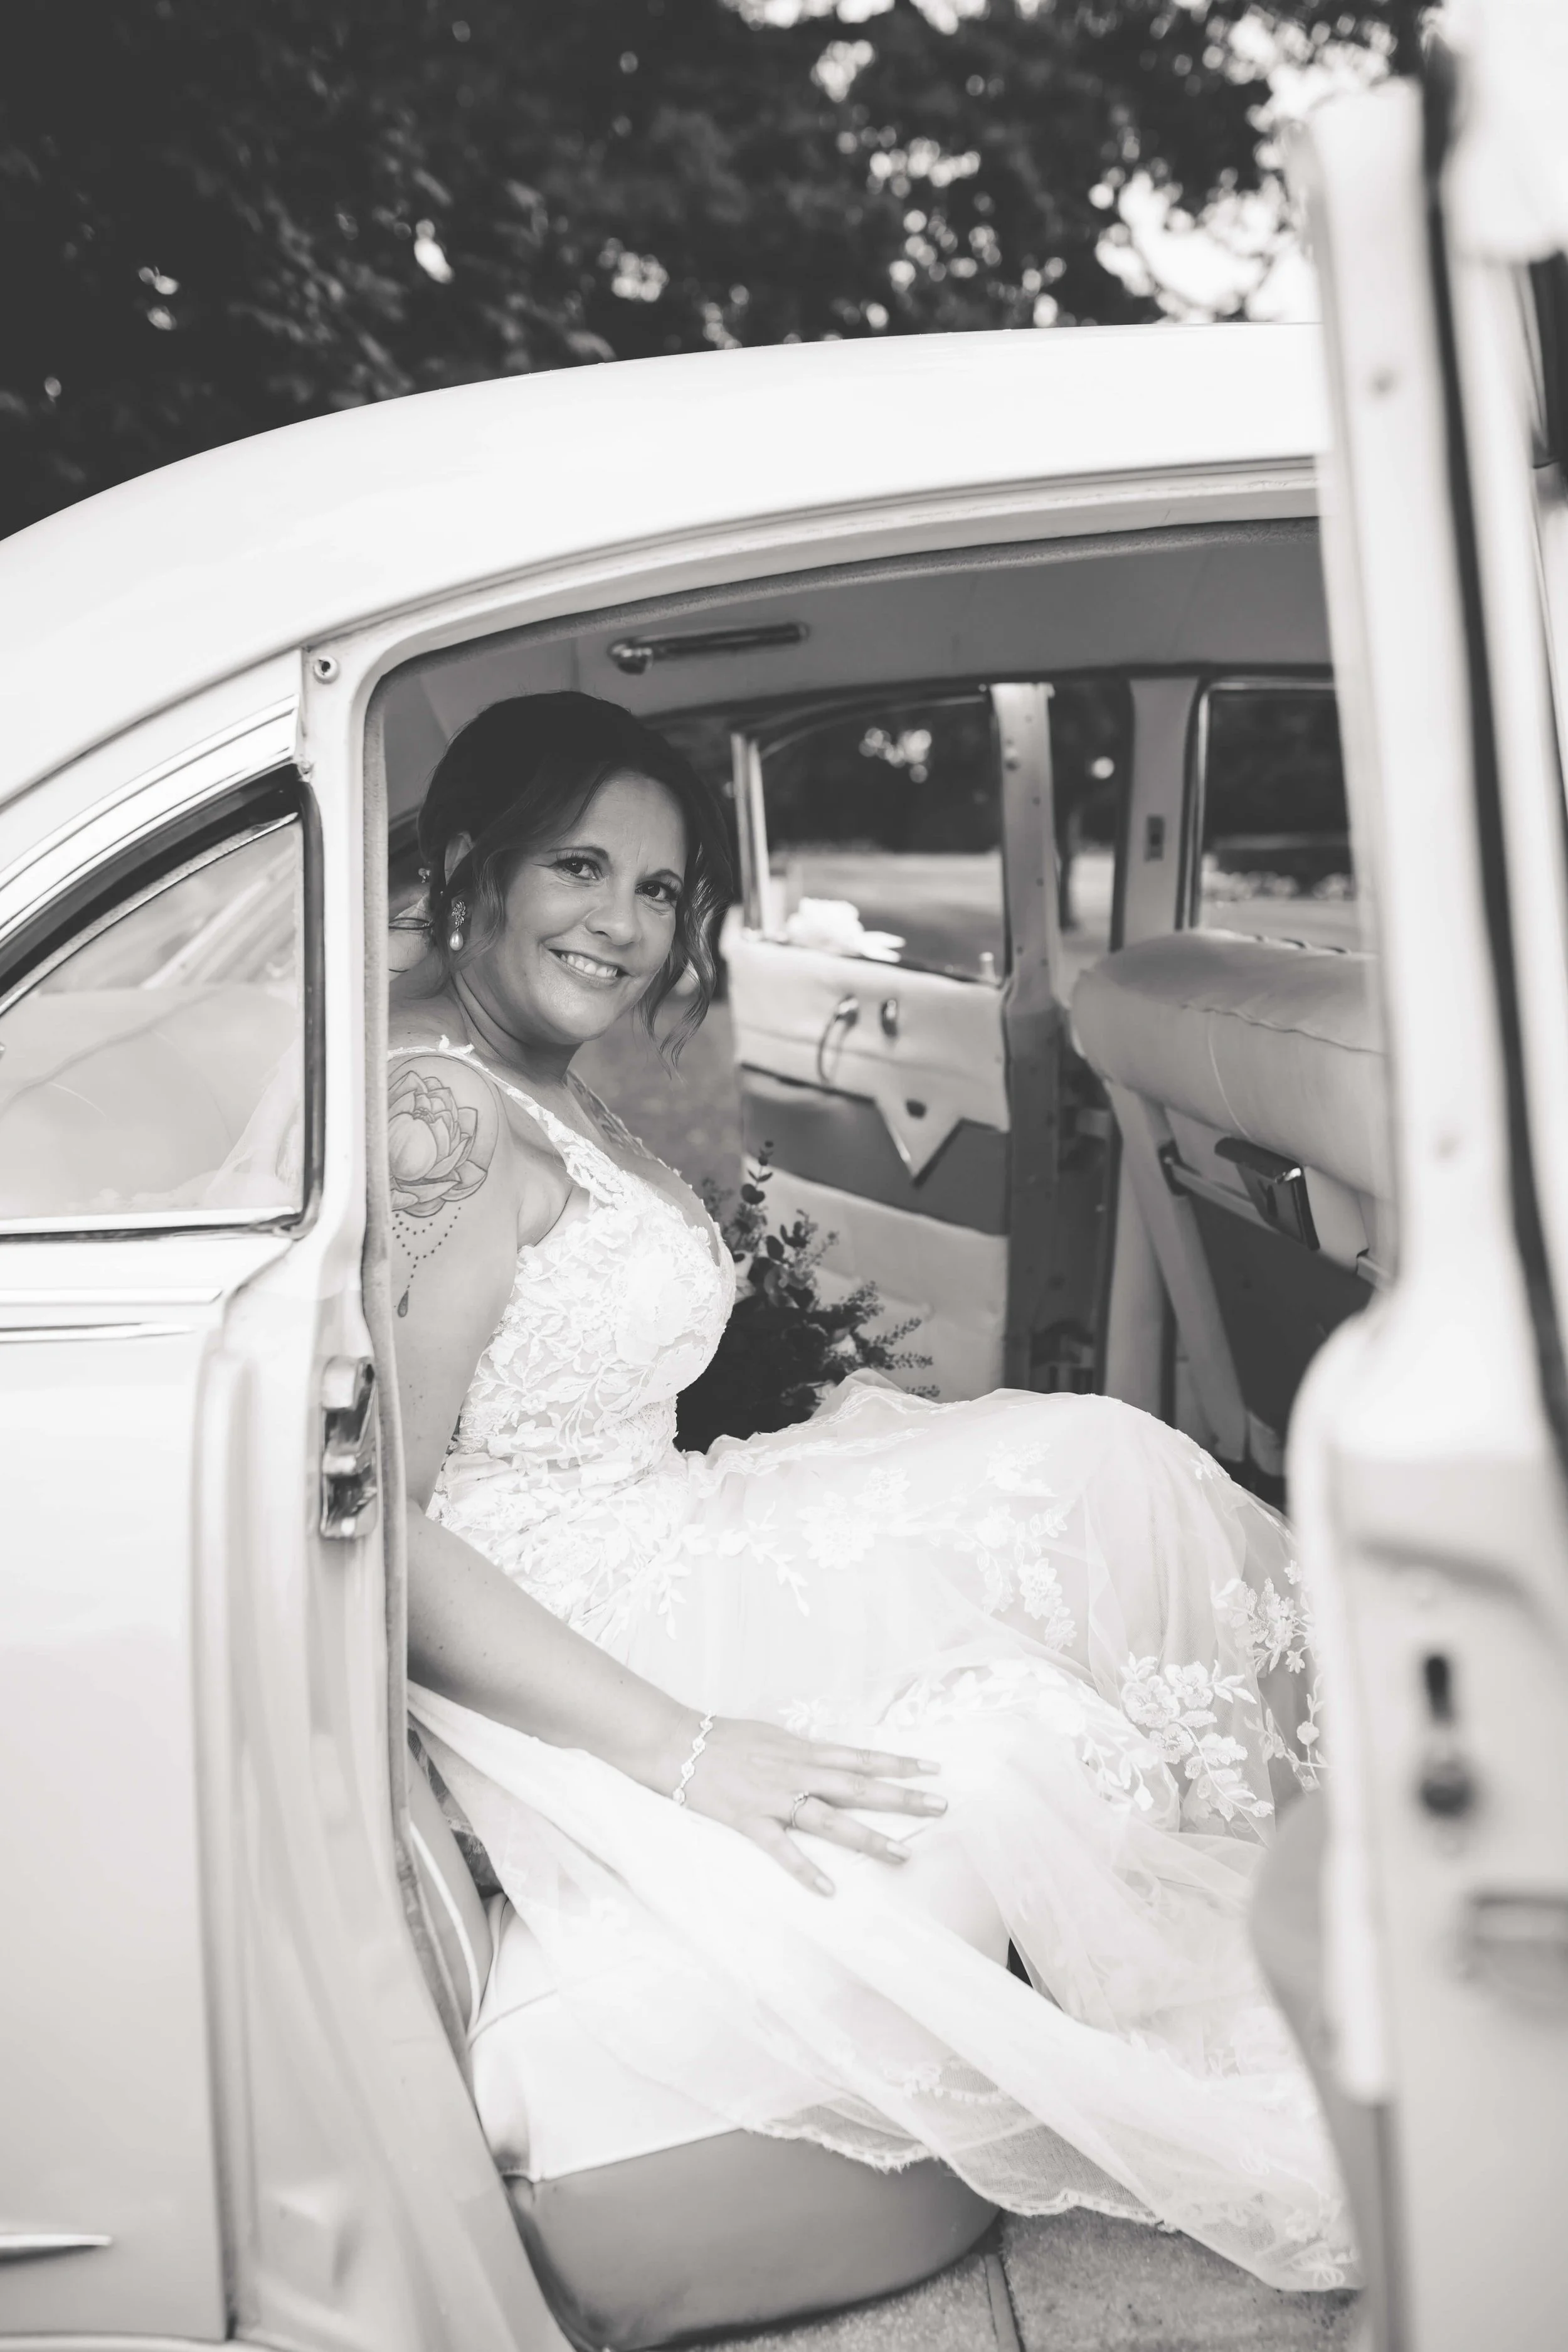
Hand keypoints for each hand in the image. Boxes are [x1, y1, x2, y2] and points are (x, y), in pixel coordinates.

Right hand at [680, 1715, 945, 1894]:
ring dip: (868, 1838)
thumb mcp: (772, 1736)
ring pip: (830, 1819)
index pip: (861, 1756)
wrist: (678, 1744)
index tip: (934, 1768)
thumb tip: (831, 1758)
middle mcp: (797, 1772)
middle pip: (859, 1786)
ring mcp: (775, 1798)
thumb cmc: (724, 1738)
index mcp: (803, 1751)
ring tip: (902, 1855)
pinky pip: (782, 1850)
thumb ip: (803, 1751)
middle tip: (940, 1806)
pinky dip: (805, 1869)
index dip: (898, 1762)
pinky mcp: (750, 1821)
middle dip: (901, 1797)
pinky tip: (828, 1890)